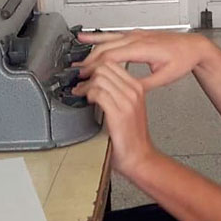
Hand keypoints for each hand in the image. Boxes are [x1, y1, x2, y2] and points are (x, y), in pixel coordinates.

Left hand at [72, 61, 156, 177]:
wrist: (139, 156)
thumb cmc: (132, 136)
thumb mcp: (130, 107)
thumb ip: (118, 92)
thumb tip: (99, 81)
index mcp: (137, 87)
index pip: (113, 63)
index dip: (95, 66)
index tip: (86, 74)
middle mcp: (134, 91)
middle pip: (105, 67)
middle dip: (88, 74)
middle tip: (80, 82)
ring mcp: (127, 101)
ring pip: (100, 78)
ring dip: (86, 85)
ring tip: (81, 93)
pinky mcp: (118, 113)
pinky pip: (98, 93)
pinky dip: (89, 94)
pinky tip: (88, 101)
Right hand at [76, 29, 209, 88]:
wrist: (193, 46)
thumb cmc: (182, 59)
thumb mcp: (164, 77)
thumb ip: (144, 84)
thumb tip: (127, 90)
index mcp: (142, 48)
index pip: (111, 58)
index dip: (96, 68)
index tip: (86, 77)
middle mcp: (136, 38)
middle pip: (105, 48)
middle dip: (89, 61)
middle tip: (77, 73)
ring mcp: (135, 34)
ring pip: (107, 40)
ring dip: (90, 49)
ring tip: (76, 58)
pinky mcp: (136, 34)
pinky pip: (113, 35)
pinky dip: (98, 37)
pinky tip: (87, 38)